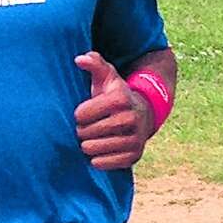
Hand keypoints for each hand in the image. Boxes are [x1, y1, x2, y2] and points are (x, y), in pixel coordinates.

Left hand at [74, 51, 152, 169]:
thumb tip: (79, 59)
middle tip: (88, 127)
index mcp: (121, 99)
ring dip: (87, 145)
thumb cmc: (115, 95)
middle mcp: (130, 119)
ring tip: (92, 137)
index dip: (79, 114)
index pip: (81, 114)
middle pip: (85, 132)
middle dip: (82, 130)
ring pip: (92, 149)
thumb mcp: (107, 76)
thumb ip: (94, 64)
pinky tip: (100, 150)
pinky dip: (97, 159)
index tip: (84, 112)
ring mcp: (134, 139)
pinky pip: (103, 163)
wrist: (144, 114)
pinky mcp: (134, 156)